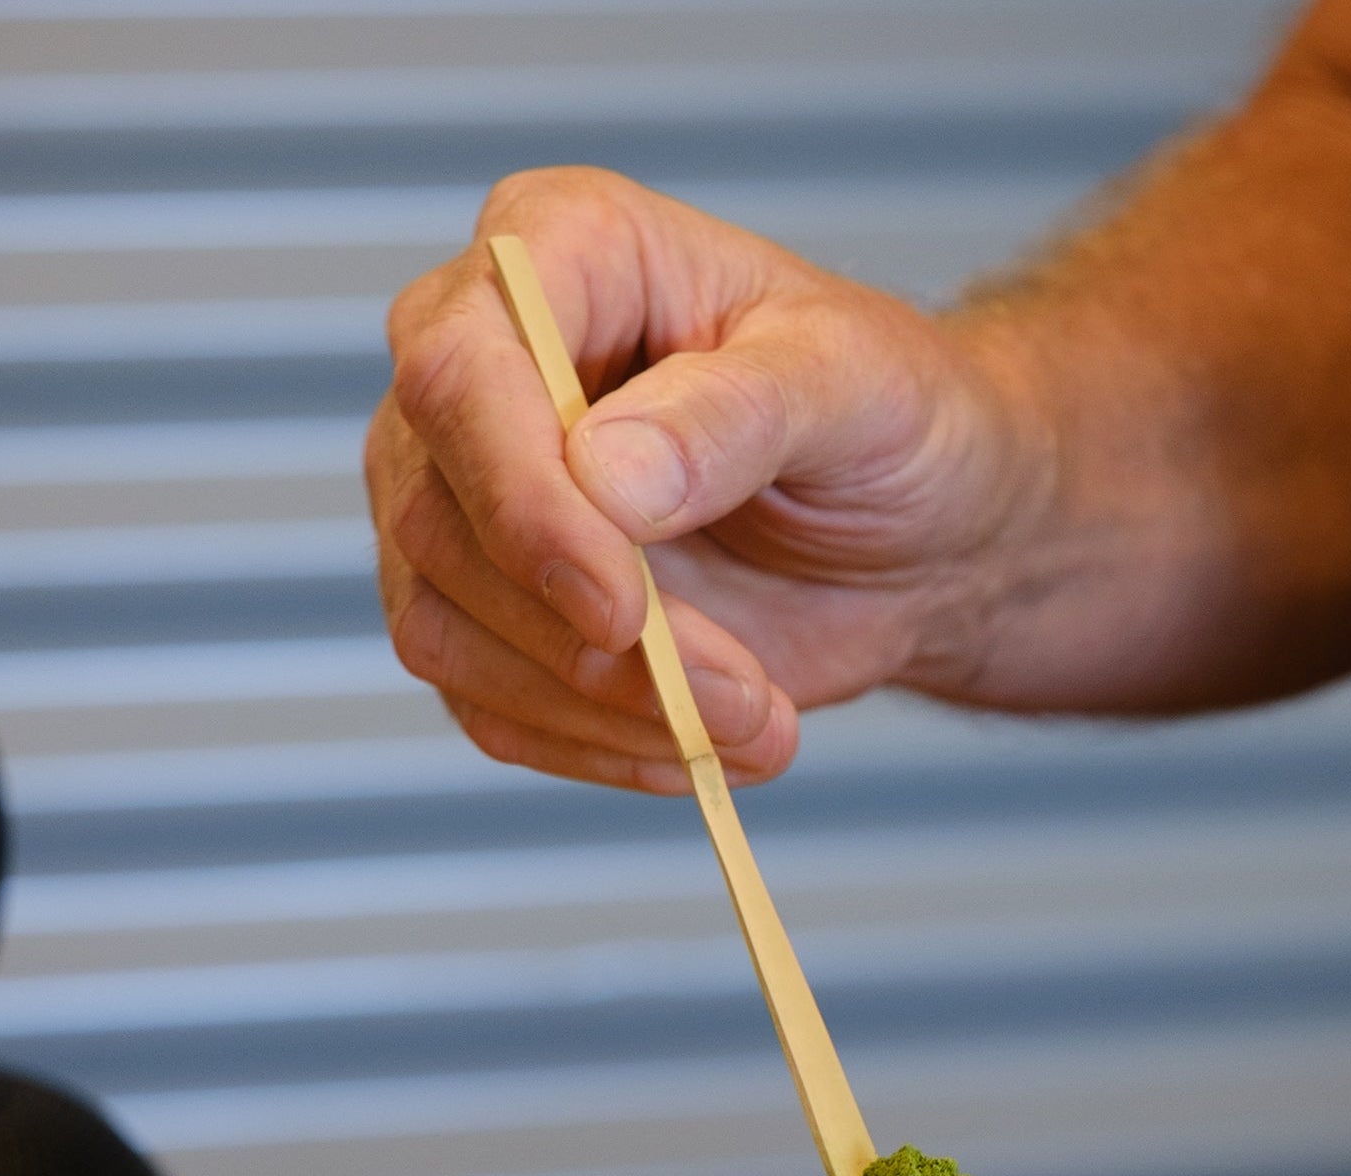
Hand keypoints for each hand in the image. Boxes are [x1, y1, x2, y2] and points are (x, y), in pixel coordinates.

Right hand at [367, 167, 1056, 791]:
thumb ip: (736, 412)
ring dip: (597, 709)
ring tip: (751, 722)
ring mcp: (464, 500)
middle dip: (583, 638)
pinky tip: (697, 745)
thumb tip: (604, 475)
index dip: (522, 500)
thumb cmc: (888, 420)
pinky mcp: (482, 614)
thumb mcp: (855, 384)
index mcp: (561, 250)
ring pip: (443, 629)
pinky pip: (483, 707)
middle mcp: (480, 370)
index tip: (621, 606)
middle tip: (739, 694)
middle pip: (438, 518)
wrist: (912, 533)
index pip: (460, 368)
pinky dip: (591, 750)